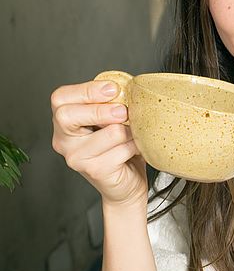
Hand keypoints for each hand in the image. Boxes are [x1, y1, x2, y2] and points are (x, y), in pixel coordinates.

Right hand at [51, 79, 147, 207]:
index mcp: (64, 121)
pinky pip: (123, 148)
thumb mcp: (112, 118)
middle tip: (123, 111)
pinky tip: (135, 149)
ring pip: (109, 132)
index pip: (60, 98)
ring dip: (130, 129)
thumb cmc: (119, 146)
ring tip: (133, 133)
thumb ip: (112, 102)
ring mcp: (76, 157)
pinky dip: (136, 145)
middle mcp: (63, 140)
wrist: (127, 182)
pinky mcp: (95, 170)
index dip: (87, 90)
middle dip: (101, 109)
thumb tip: (127, 88)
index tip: (113, 89)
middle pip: (68, 115)